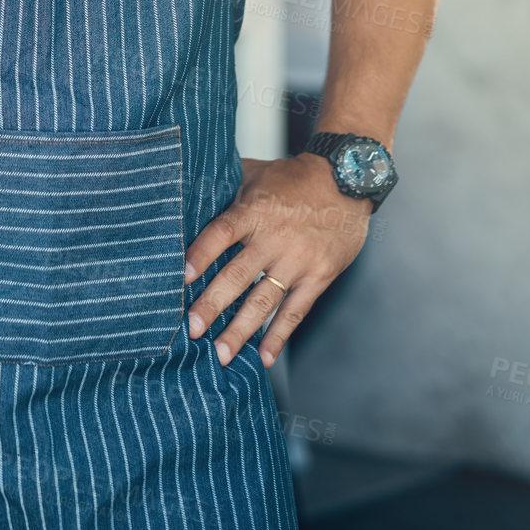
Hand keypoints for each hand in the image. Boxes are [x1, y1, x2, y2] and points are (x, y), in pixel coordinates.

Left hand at [183, 153, 371, 367]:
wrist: (347, 181)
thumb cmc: (295, 178)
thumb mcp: (257, 173)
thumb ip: (226, 187)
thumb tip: (187, 188)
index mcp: (254, 211)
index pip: (221, 233)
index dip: (200, 255)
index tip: (182, 278)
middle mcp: (274, 238)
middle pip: (237, 275)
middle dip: (212, 304)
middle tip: (191, 329)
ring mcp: (297, 260)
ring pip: (264, 300)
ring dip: (241, 330)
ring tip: (221, 355)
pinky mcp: (319, 276)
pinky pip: (296, 310)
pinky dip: (280, 335)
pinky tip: (264, 357)